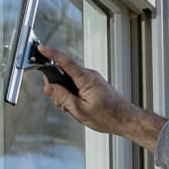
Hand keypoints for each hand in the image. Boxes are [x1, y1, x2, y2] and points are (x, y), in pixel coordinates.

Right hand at [37, 45, 165, 149]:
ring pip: (70, 81)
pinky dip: (72, 93)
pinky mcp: (94, 85)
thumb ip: (63, 97)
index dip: (52, 54)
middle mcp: (90, 75)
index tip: (42, 48)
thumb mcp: (80, 110)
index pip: (66, 62)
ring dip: (65, 93)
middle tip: (57, 101)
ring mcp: (92, 79)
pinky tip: (75, 106)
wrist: (126, 119)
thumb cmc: (108, 117)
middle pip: (65, 72)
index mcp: (86, 79)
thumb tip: (49, 88)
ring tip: (69, 108)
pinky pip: (77, 84)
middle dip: (56, 86)